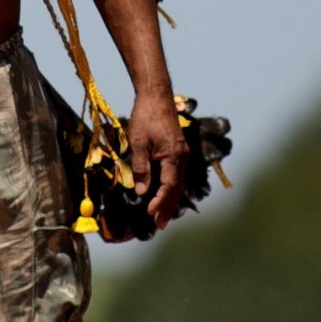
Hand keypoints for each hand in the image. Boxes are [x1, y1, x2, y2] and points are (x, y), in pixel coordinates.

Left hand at [123, 91, 192, 222]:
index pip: (169, 186)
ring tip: (162, 216)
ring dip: (170, 200)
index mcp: (174, 156)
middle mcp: (182, 158)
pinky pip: (177, 175)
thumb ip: (141, 168)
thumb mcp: (138, 143)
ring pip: (178, 183)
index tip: (150, 214)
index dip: (160, 202)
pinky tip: (165, 196)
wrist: (156, 96)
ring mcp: (182, 155)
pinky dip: (171, 188)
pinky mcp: (178, 152)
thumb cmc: (146, 117)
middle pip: (177, 189)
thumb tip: (142, 192)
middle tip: (159, 225)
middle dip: (168, 207)